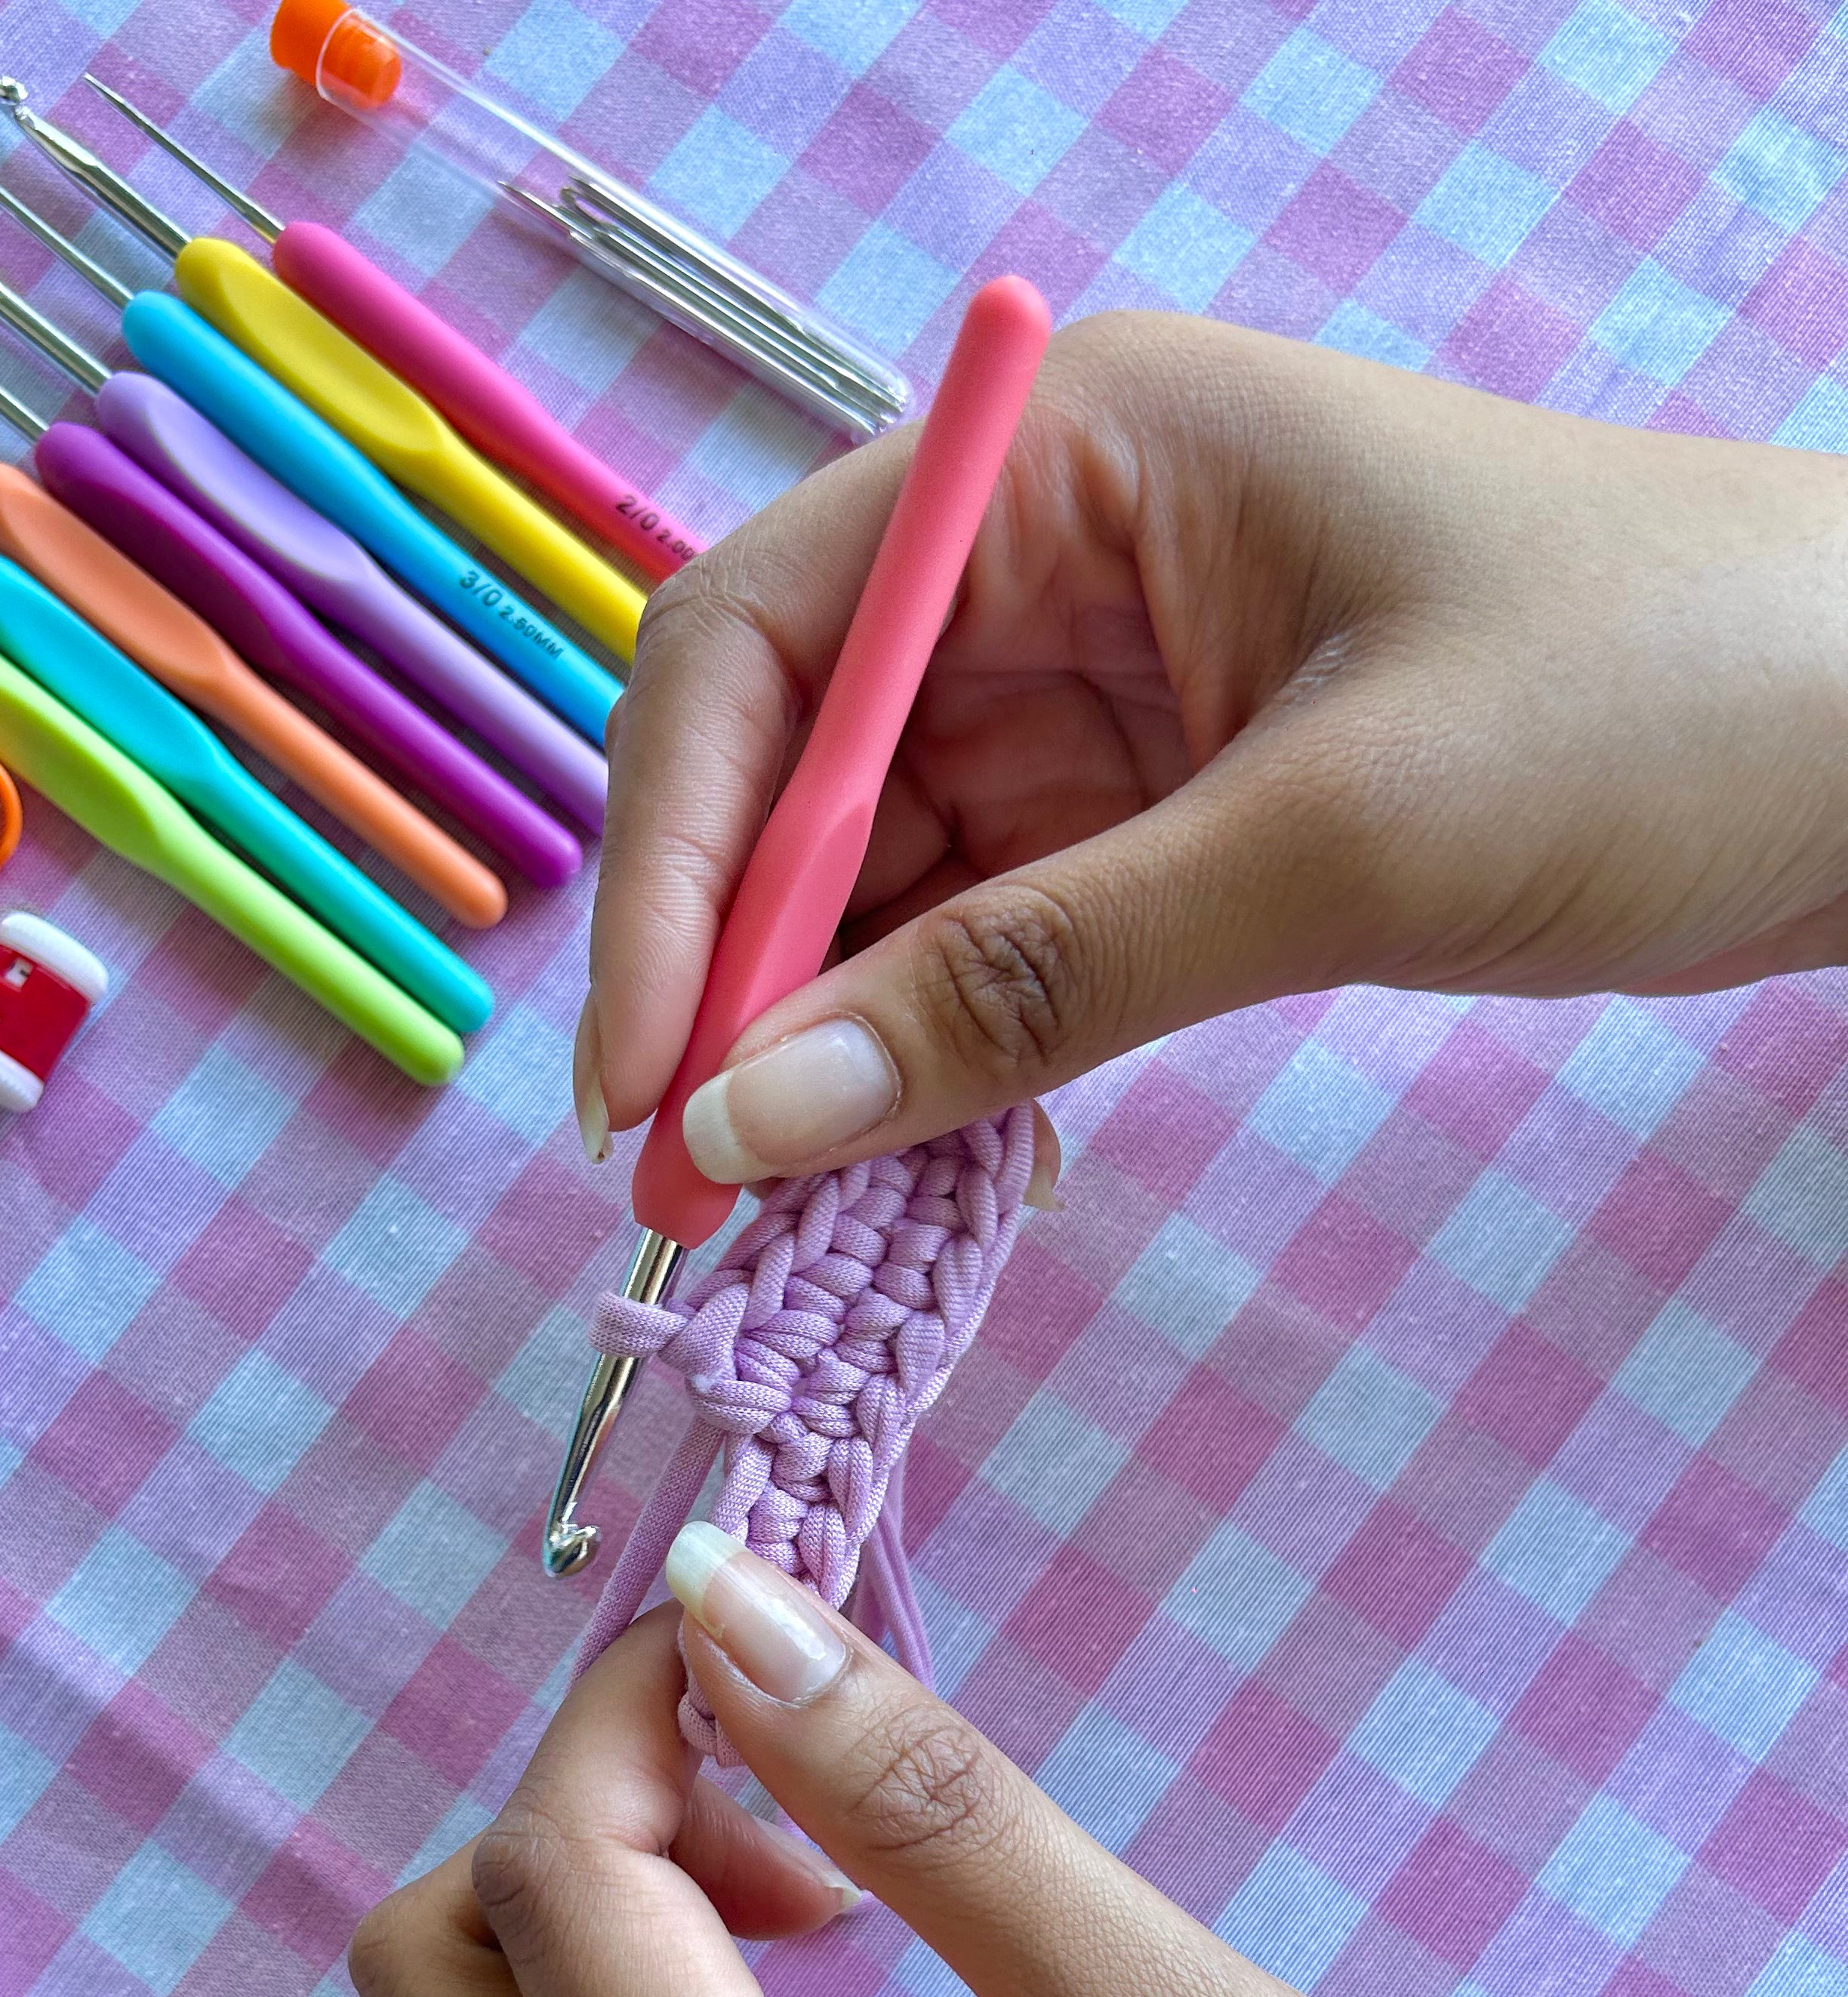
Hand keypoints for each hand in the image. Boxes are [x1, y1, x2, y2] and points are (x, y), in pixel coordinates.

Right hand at [578, 311, 1847, 1184]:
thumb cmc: (1661, 699)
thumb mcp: (1335, 838)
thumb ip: (1032, 980)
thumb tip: (752, 1123)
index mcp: (1064, 462)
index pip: (760, 646)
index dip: (671, 870)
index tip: (645, 1085)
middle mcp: (1048, 566)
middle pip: (793, 776)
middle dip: (730, 984)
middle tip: (694, 1200)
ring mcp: (1103, 699)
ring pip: (879, 885)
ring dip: (822, 1048)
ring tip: (788, 1224)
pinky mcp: (1164, 820)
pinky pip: (989, 947)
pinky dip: (939, 1061)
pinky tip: (919, 1173)